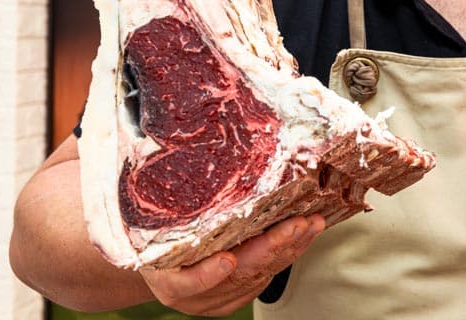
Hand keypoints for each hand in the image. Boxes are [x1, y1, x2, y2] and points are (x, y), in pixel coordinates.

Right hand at [140, 214, 325, 316]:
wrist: (156, 266)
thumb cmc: (154, 237)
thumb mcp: (153, 226)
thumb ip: (174, 214)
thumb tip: (188, 165)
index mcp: (169, 281)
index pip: (189, 283)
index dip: (208, 274)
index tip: (227, 260)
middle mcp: (195, 297)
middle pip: (238, 275)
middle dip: (272, 247)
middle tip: (296, 225)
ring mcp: (216, 300)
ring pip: (260, 274)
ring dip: (290, 247)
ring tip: (312, 223)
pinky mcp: (234, 298)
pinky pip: (267, 276)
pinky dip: (288, 254)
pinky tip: (305, 234)